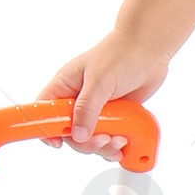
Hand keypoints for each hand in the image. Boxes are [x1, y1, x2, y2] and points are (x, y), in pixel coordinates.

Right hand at [36, 27, 169, 162]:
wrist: (150, 49)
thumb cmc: (122, 54)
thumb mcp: (100, 80)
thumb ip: (87, 108)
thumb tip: (78, 134)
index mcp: (65, 86)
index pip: (45, 111)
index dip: (47, 128)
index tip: (59, 142)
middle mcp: (78, 100)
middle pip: (70, 132)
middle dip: (86, 141)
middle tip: (103, 138)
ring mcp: (96, 109)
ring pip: (89, 139)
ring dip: (103, 145)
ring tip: (119, 140)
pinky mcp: (113, 116)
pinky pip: (108, 138)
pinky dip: (115, 145)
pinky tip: (124, 142)